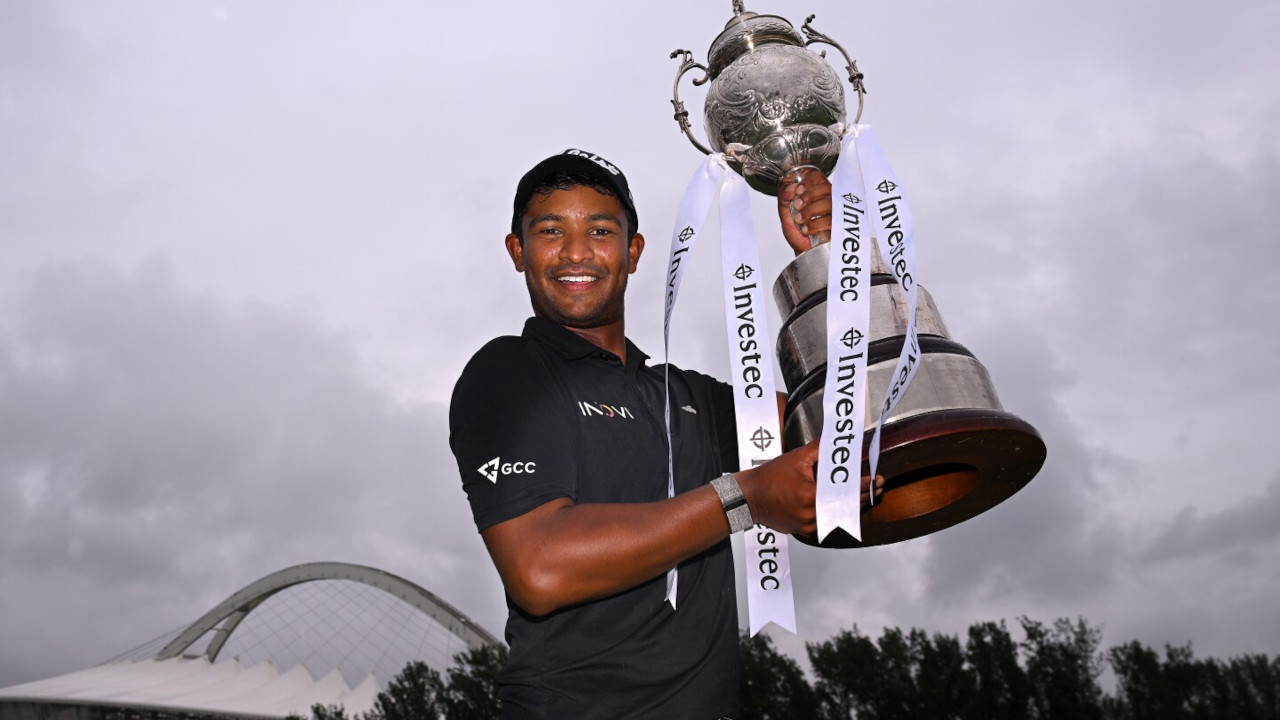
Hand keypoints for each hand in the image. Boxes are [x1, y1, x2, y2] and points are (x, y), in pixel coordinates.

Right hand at [736, 438, 886, 536]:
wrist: (749, 498)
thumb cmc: (769, 478)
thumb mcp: (796, 458)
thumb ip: (820, 449)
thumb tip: (837, 440)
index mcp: (811, 495)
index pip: (846, 491)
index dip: (864, 485)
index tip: (876, 480)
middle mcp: (812, 515)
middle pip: (846, 506)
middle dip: (865, 496)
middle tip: (878, 487)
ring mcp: (808, 526)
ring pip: (838, 516)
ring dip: (853, 506)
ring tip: (866, 495)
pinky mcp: (804, 531)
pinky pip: (827, 522)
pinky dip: (836, 513)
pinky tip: (845, 504)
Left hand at [776, 166, 832, 254]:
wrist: (804, 253)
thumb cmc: (798, 233)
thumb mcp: (786, 215)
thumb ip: (784, 200)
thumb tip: (789, 189)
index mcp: (815, 194)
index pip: (817, 177)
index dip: (808, 181)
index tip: (798, 190)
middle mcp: (827, 200)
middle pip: (826, 187)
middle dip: (810, 195)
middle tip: (798, 205)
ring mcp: (835, 212)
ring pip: (829, 202)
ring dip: (811, 210)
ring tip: (800, 220)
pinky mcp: (838, 226)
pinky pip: (832, 220)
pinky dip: (816, 224)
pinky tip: (807, 229)